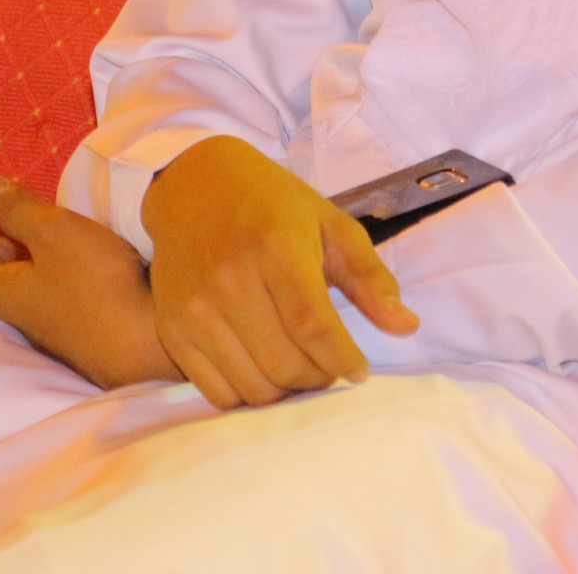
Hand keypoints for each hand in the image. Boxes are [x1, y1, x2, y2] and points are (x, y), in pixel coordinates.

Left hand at [0, 175, 181, 389]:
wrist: (155, 350)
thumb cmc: (96, 284)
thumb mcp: (54, 231)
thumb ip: (17, 209)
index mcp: (11, 299)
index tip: (10, 235)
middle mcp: (33, 329)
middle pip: (12, 295)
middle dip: (25, 261)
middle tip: (51, 235)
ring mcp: (68, 345)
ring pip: (49, 306)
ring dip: (59, 277)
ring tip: (86, 251)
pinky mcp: (102, 351)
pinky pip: (83, 318)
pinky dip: (89, 295)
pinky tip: (115, 278)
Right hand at [140, 135, 418, 410]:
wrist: (189, 184)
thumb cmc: (270, 203)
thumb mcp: (330, 223)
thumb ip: (369, 277)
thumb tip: (405, 327)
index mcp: (274, 248)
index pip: (312, 327)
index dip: (342, 360)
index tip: (359, 371)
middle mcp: (228, 279)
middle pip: (285, 365)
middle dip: (320, 378)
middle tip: (329, 364)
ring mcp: (194, 308)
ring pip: (253, 387)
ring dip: (286, 390)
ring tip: (298, 365)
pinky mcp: (172, 327)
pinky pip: (217, 392)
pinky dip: (248, 394)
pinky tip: (262, 369)